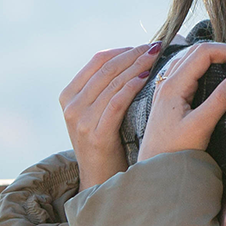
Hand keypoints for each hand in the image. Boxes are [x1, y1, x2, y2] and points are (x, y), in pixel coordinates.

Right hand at [60, 43, 161, 188]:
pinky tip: (147, 79)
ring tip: (157, 58)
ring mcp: (81, 121)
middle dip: (134, 55)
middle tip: (157, 46)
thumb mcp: (97, 112)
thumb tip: (133, 57)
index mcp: (68, 95)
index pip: (98, 60)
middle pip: (107, 69)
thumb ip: (106, 87)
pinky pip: (116, 102)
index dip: (123, 50)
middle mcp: (71, 106)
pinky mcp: (96, 134)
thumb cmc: (106, 141)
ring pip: (113, 82)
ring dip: (138, 66)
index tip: (144, 45)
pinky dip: (132, 87)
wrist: (100, 180)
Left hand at [139, 41, 225, 162]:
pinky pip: (184, 70)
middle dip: (219, 50)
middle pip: (194, 51)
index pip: (201, 53)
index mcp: (173, 86)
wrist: (153, 169)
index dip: (225, 51)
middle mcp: (166, 83)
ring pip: (188, 59)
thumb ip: (220, 99)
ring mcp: (165, 89)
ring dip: (209, 56)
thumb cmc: (175, 152)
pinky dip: (200, 65)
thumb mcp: (201, 126)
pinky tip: (210, 74)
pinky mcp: (167, 97)